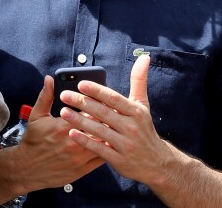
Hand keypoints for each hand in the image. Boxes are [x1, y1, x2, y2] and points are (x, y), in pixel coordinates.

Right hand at [8, 75, 104, 190]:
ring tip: (117, 126)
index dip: (98, 105)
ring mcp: (79, 157)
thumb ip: (46, 96)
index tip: (104, 100)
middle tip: (115, 111)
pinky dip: (108, 150)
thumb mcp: (36, 115)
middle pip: (98, 126)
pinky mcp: (82, 170)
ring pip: (102, 143)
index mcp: (63, 126)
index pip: (88, 112)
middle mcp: (73, 141)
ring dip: (110, 134)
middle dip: (108, 118)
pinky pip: (101, 159)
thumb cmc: (33, 140)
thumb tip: (50, 78)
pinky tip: (112, 143)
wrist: (28, 169)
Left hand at [60, 55, 166, 183]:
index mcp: (135, 111)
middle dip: (82, 103)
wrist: (157, 163)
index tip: (80, 83)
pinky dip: (85, 141)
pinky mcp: (119, 160)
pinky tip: (72, 133)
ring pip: (99, 130)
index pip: (113, 98)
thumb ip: (139, 81)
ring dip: (79, 121)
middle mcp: (131, 127)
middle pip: (103, 113)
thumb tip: (144, 57)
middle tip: (64, 95)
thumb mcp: (143, 104)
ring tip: (63, 112)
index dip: (97, 91)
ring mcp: (125, 145)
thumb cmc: (144, 128)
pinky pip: (99, 149)